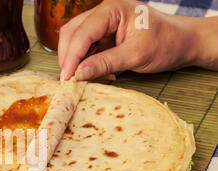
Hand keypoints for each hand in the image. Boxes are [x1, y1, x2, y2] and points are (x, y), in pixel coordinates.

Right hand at [58, 0, 217, 80]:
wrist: (183, 43)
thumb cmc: (166, 43)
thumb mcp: (136, 55)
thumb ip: (106, 63)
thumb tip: (79, 74)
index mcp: (112, 9)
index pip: (83, 32)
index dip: (72, 56)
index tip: (67, 78)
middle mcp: (104, 13)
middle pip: (72, 33)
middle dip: (68, 57)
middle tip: (68, 80)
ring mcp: (103, 24)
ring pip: (75, 40)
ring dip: (74, 60)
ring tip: (80, 78)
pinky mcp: (104, 36)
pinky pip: (86, 48)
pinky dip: (84, 62)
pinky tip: (91, 73)